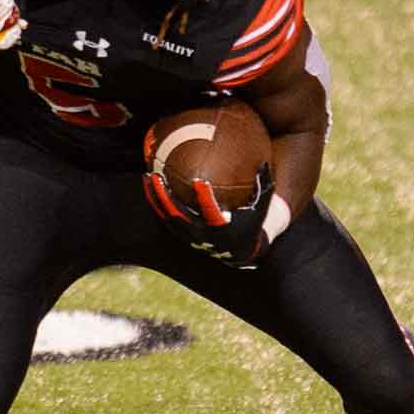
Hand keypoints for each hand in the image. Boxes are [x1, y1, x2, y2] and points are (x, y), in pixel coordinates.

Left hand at [143, 163, 273, 267]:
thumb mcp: (262, 204)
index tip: (198, 181)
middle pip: (179, 216)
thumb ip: (263, 183)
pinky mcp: (184, 237)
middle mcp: (204, 235)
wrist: (241, 251)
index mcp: (223, 227)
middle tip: (157, 176)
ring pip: (169, 219)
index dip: (204, 197)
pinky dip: (157, 204)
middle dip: (167, 197)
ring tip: (149, 176)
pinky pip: (166, 220)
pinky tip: (150, 186)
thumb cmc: (253, 220)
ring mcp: (191, 237)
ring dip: (157, 199)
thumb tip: (265, 162)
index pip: (211, 211)